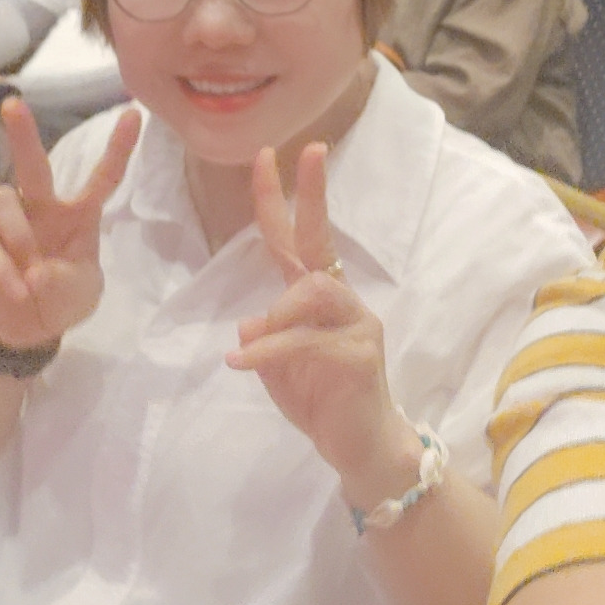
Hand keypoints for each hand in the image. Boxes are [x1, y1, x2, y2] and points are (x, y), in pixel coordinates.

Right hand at [0, 98, 139, 350]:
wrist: (26, 329)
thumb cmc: (63, 298)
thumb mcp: (83, 292)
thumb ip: (67, 281)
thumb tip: (35, 272)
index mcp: (78, 214)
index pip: (103, 177)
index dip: (118, 148)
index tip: (132, 114)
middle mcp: (41, 209)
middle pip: (33, 166)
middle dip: (23, 134)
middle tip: (14, 105)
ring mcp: (9, 224)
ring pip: (1, 200)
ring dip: (17, 235)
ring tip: (30, 272)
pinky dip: (3, 274)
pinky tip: (16, 291)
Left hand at [227, 145, 418, 501]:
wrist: (363, 452)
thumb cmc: (324, 407)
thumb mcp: (280, 373)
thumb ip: (265, 344)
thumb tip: (249, 322)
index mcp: (318, 301)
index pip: (299, 241)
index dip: (284, 199)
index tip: (268, 155)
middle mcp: (342, 302)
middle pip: (320, 241)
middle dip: (313, 193)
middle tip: (308, 151)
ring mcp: (356, 324)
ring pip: (311, 291)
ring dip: (276, 317)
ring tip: (252, 353)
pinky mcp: (360, 354)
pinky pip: (305, 341)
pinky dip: (268, 352)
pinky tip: (241, 365)